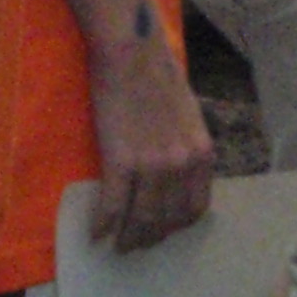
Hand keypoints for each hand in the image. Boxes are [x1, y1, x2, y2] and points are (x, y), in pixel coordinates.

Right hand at [86, 19, 214, 252]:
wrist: (132, 50)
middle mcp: (182, 166)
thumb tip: (171, 162)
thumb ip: (183, 143)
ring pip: (142, 218)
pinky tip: (95, 232)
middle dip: (151, 237)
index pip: (195, 208)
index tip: (163, 230)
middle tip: (135, 245)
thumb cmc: (155, 70)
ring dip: (128, 237)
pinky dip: (104, 223)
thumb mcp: (187, 112)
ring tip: (117, 246)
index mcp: (202, 154)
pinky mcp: (122, 160)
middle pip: (168, 219)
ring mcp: (153, 166)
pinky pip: (113, 204)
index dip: (177, 225)